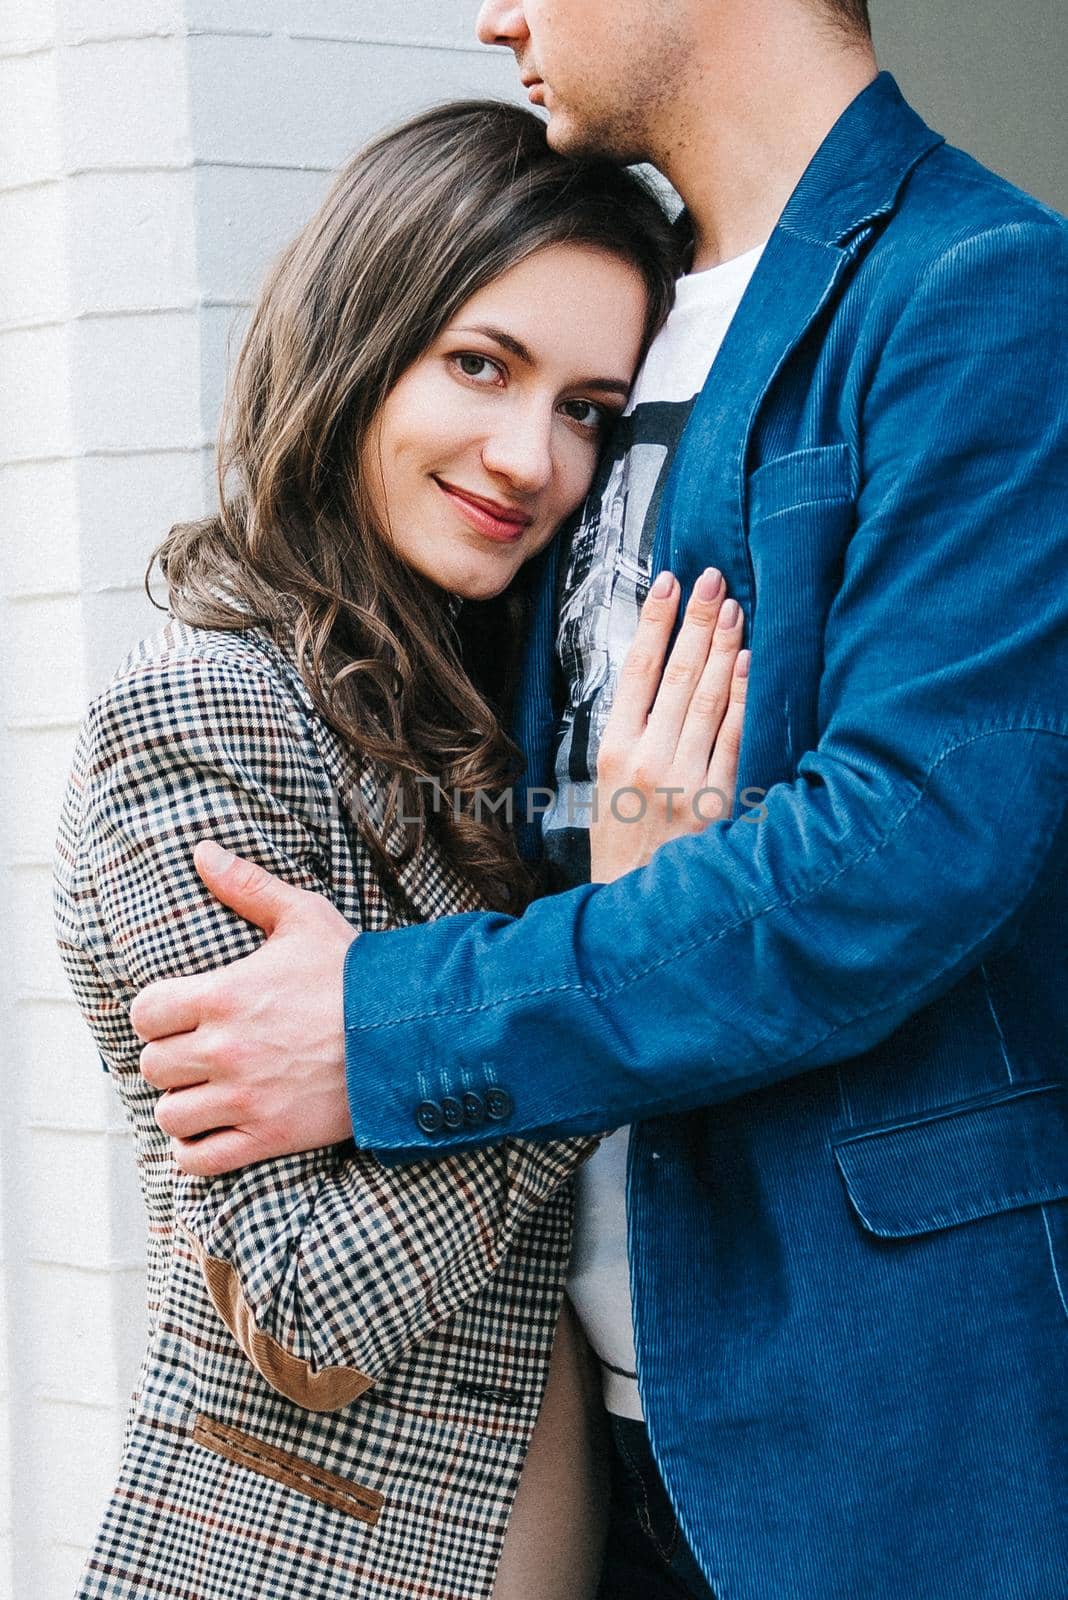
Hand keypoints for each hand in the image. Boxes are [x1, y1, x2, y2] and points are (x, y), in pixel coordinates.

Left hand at [132, 841, 355, 1174]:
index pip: (145, 1013)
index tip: (178, 1015)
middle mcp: (225, 1049)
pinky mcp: (268, 1137)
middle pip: (154, 1064)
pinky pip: (200, 1159)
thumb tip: (203, 852)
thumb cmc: (356, 974)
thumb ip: (248, 886)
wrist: (409, 1031)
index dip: (157, 1013)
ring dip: (182, 1105)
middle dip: (171, 1057)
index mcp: (224, 994)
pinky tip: (212, 1132)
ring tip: (204, 1094)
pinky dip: (196, 1151)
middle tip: (197, 1053)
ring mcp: (245, 1097)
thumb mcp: (303, 917)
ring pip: (170, 1114)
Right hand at [590, 568, 747, 882]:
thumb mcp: (605, 785)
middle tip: (714, 578)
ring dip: (723, 647)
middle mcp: (644, 759)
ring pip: (707, 698)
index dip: (654, 621)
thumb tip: (658, 673)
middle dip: (697, 619)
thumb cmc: (621, 841)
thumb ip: (629, 733)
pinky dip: (741, 696)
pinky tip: (748, 662)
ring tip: (735, 608)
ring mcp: (681, 779)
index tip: (670, 582)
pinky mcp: (715, 799)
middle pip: (676, 673)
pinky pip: (732, 736)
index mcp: (611, 751)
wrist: (633, 904)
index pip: (635, 668)